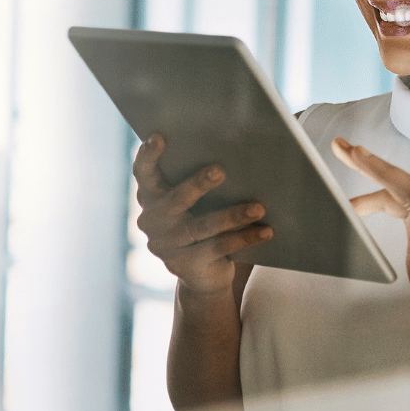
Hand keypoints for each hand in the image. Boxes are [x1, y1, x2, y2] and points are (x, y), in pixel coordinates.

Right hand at [132, 134, 271, 294]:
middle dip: (198, 184)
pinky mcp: (185, 265)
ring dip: (233, 215)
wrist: (205, 274)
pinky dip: (245, 238)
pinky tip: (266, 231)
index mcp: (152, 197)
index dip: (148, 156)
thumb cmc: (206, 221)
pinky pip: (218, 247)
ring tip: (259, 207)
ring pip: (202, 226)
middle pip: (176, 199)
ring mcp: (166, 246)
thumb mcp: (199, 201)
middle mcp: (152, 221)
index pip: (144, 173)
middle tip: (220, 170)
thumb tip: (241, 148)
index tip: (160, 136)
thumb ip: (205, 178)